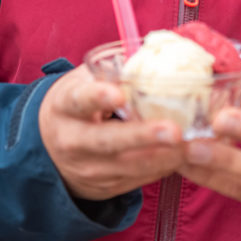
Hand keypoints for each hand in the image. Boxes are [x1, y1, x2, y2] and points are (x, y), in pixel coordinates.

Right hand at [38, 65, 184, 200]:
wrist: (50, 146)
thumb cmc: (78, 102)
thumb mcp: (84, 80)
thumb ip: (112, 70)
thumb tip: (154, 53)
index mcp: (65, 106)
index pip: (80, 100)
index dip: (98, 97)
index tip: (118, 94)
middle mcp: (72, 140)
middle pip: (108, 141)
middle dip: (142, 136)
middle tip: (174, 131)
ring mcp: (88, 168)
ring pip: (128, 166)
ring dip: (163, 156)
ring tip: (190, 145)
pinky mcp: (104, 187)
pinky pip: (137, 179)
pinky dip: (162, 167)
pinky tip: (181, 156)